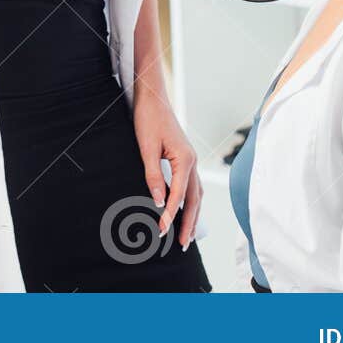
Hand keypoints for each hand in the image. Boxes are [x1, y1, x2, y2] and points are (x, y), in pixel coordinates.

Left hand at [133, 87, 201, 249]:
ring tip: (188, 236)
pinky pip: (191, 186)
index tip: (163, 232)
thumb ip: (152, 175)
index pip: (179, 195)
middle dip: (189, 223)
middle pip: (194, 199)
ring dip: (193, 215)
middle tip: (183, 245)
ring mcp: (191, 160)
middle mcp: (192, 161)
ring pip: (196, 194)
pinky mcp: (185, 159)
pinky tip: (185, 211)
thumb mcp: (146, 147)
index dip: (170, 215)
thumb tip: (157, 201)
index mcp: (184, 159)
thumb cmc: (148, 119)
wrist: (152, 97)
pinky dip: (190, 202)